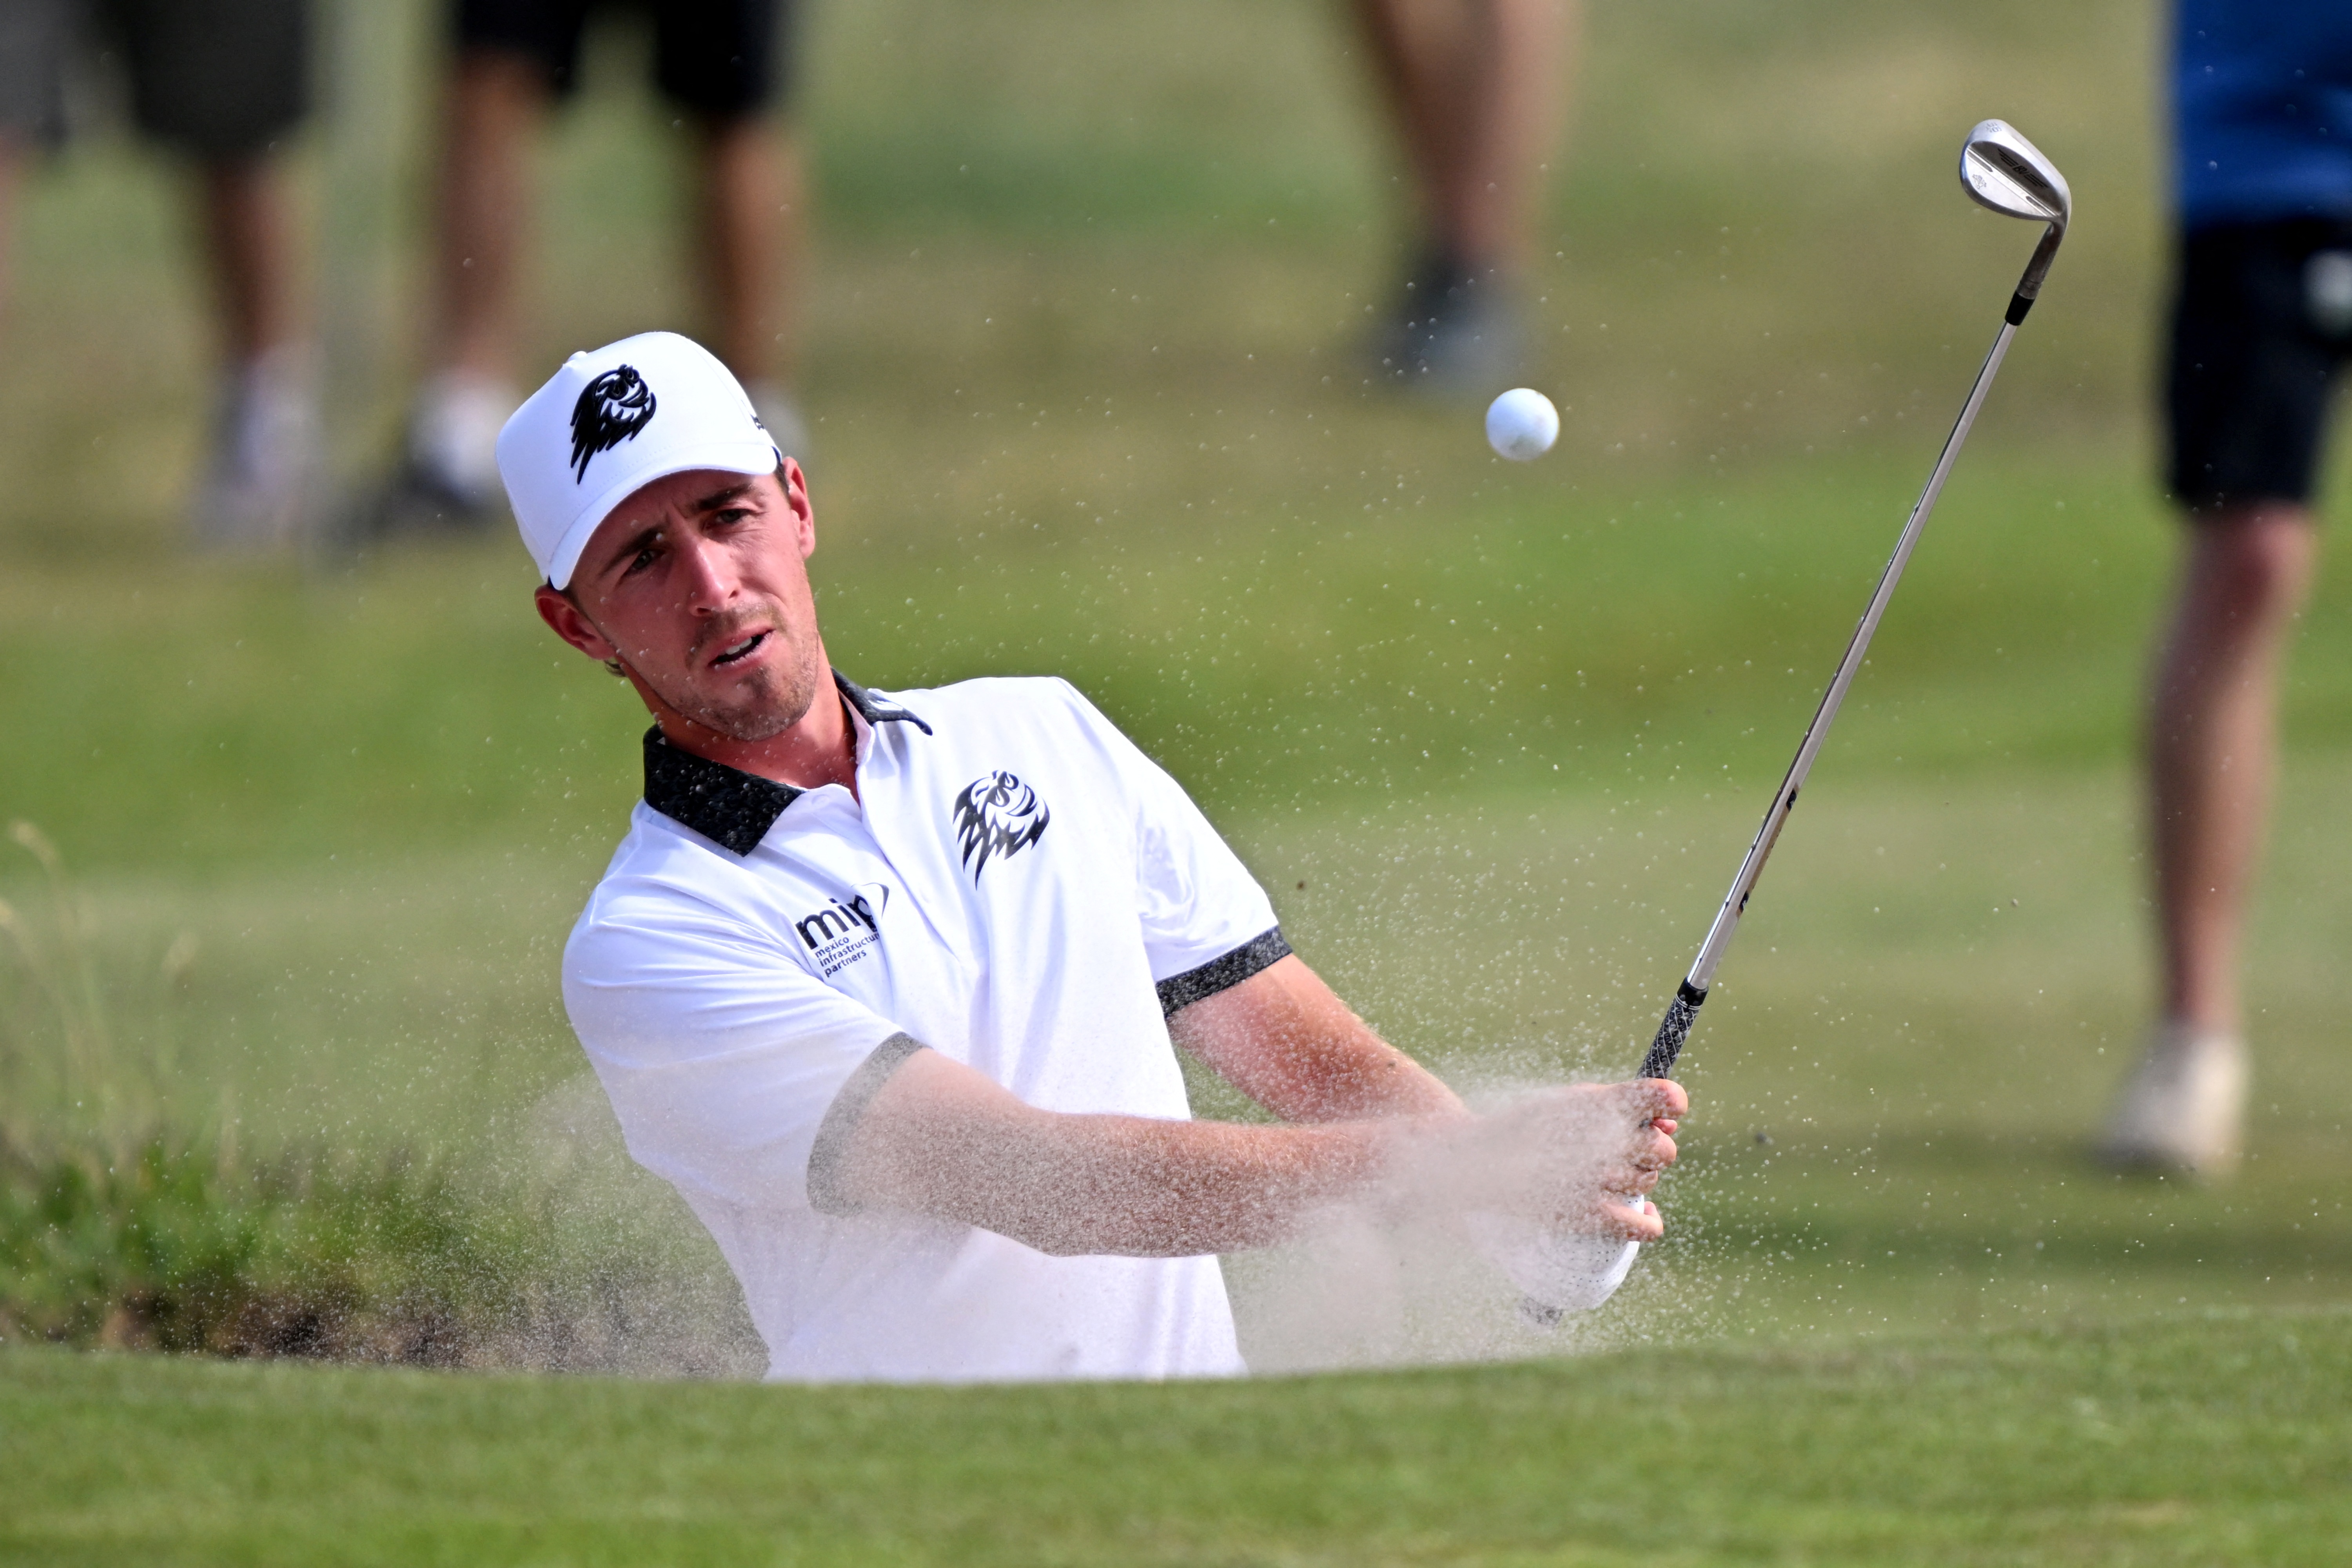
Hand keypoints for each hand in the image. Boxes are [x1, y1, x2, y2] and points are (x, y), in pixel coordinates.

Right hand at [1438, 1077, 1685, 1240]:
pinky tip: (1640, 1213)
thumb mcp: (1570, 1101)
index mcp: (1600, 1102)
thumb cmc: (1524, 1128)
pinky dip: (1649, 1222)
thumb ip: (1621, 1105)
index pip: (1665, 1096)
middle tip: (1618, 1153)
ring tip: (1603, 1176)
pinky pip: (1645, 1227)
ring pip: (1650, 1182)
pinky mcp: (1591, 1215)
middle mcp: (1606, 1139)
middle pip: (1664, 1149)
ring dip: (1636, 1180)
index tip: (1662, 1113)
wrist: (1476, 1162)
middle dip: (1648, 1151)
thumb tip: (1672, 1121)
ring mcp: (1600, 1178)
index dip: (1671, 1104)